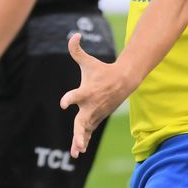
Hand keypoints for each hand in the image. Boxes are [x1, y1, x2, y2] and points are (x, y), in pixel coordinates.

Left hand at [60, 33, 136, 156]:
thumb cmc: (102, 70)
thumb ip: (77, 49)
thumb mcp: (88, 61)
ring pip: (86, 130)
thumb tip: (74, 35)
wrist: (124, 81)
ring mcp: (94, 114)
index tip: (63, 104)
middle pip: (83, 121)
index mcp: (86, 91)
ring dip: (81, 141)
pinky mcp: (96, 119)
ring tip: (76, 152)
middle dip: (79, 132)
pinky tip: (77, 151)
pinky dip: (83, 140)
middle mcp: (90, 105)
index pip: (76, 96)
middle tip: (77, 142)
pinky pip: (88, 132)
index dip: (69, 99)